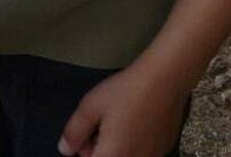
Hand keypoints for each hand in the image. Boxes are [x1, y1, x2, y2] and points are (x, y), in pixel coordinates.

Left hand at [59, 63, 187, 156]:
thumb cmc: (125, 92)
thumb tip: (65, 150)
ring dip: (114, 149)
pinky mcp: (163, 150)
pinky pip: (140, 154)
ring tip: (114, 124)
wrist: (165, 81)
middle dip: (97, 150)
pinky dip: (131, 146)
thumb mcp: (91, 106)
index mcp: (113, 155)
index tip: (84, 138)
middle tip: (97, 127)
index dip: (84, 151)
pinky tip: (133, 125)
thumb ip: (74, 132)